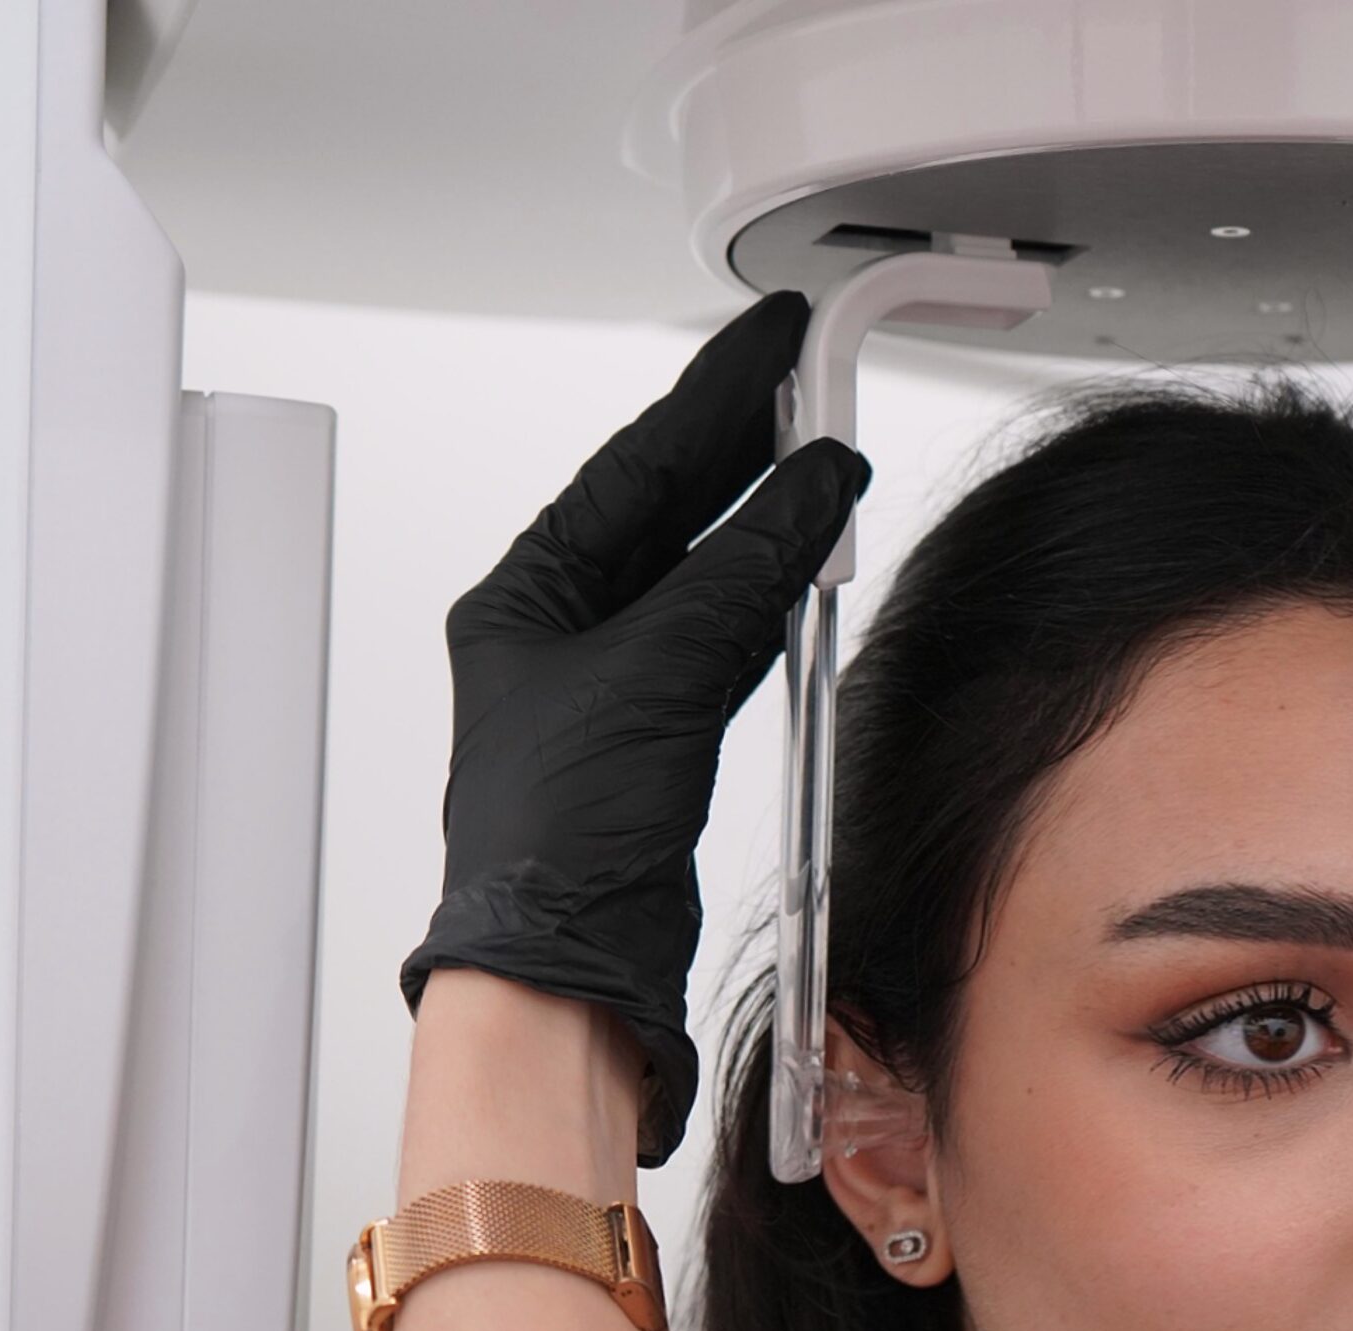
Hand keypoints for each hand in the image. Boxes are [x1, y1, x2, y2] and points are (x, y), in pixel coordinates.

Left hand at [399, 291, 869, 1163]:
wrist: (567, 966)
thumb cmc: (553, 844)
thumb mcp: (655, 677)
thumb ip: (739, 575)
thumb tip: (807, 492)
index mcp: (527, 597)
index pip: (635, 466)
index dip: (711, 397)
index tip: (770, 342)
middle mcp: (562, 630)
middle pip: (667, 506)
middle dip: (743, 443)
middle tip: (811, 376)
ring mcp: (613, 682)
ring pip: (703, 568)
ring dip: (766, 516)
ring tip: (826, 453)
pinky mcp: (661, 733)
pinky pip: (726, 632)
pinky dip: (772, 593)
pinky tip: (809, 560)